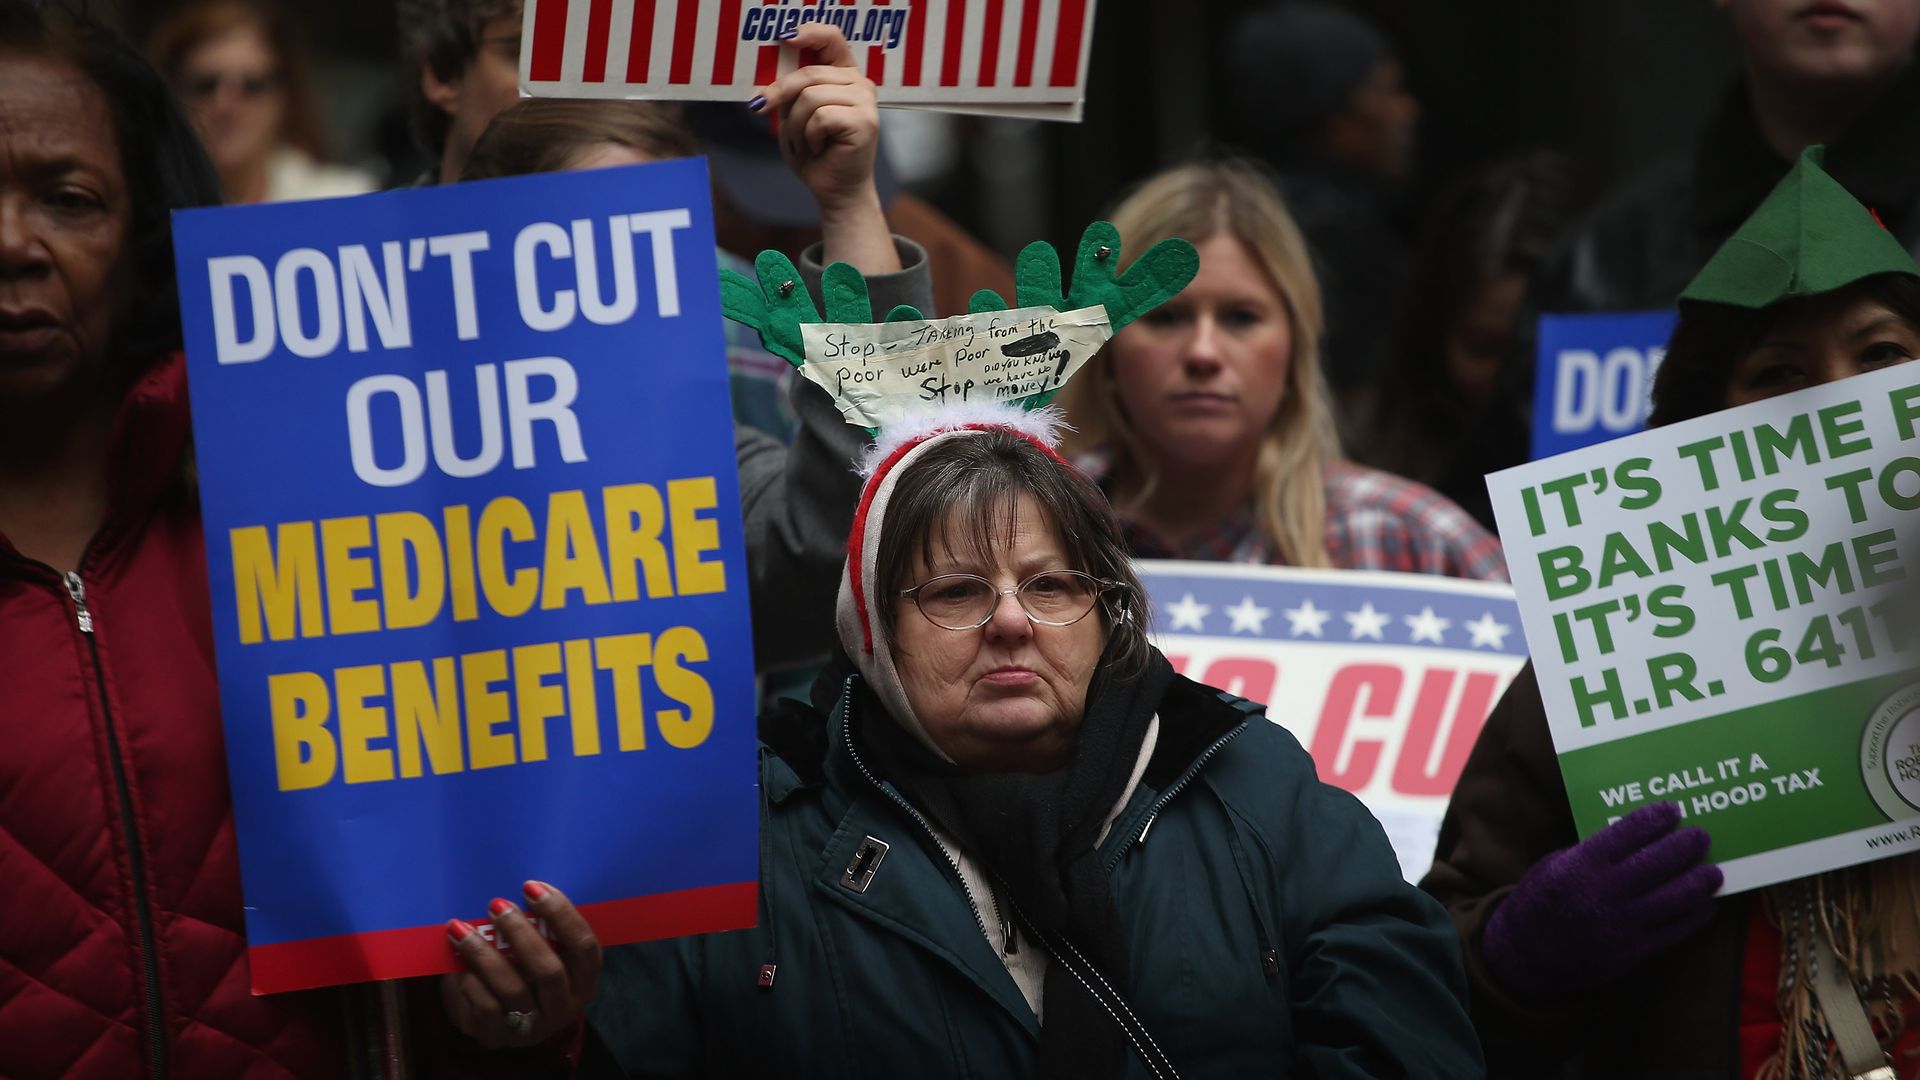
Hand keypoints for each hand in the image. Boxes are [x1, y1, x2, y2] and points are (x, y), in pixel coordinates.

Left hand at [441, 880, 600, 1048]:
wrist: (491, 1015)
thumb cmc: (520, 969)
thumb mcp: (542, 951)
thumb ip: (541, 928)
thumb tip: (522, 888)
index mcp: (584, 980)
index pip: (584, 946)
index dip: (561, 914)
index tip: (531, 887)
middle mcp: (564, 1006)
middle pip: (549, 970)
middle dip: (520, 933)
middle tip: (496, 905)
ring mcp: (533, 1027)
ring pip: (513, 989)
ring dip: (484, 954)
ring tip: (462, 929)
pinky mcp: (499, 1038)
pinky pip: (485, 1008)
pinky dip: (470, 982)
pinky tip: (457, 963)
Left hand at [751, 23, 880, 218]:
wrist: (834, 190)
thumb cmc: (815, 153)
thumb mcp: (794, 114)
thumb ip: (790, 91)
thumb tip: (767, 81)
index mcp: (844, 75)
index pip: (831, 39)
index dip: (808, 33)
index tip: (784, 37)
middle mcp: (860, 83)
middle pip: (808, 74)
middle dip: (780, 96)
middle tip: (761, 108)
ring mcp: (866, 101)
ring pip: (810, 97)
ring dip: (795, 125)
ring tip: (805, 143)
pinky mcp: (864, 121)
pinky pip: (820, 118)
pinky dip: (809, 137)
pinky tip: (819, 150)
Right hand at [1481, 802, 1721, 1000]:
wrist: (1526, 956)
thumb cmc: (1539, 901)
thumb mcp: (1554, 865)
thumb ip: (1592, 853)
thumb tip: (1635, 840)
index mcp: (1580, 866)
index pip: (1628, 833)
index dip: (1656, 818)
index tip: (1673, 810)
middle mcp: (1604, 892)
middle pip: (1658, 862)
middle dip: (1686, 845)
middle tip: (1701, 836)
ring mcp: (1622, 924)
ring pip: (1676, 898)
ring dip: (1700, 881)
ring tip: (1713, 871)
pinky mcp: (1633, 951)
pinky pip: (1675, 930)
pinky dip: (1695, 915)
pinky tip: (1703, 903)